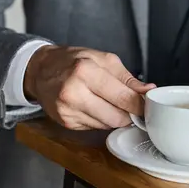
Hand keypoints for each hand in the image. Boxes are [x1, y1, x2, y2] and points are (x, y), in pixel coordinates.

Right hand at [23, 45, 154, 129]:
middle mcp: (74, 93)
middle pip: (116, 117)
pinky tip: (94, 106)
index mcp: (85, 72)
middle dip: (128, 113)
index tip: (147, 105)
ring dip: (114, 117)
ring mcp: (68, 110)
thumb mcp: (103, 59)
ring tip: (109, 102)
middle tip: (131, 105)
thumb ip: (128, 78)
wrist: (40, 70)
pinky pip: (94, 127)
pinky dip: (100, 119)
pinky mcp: (65, 122)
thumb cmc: (72, 61)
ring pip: (107, 125)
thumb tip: (148, 91)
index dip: (139, 105)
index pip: (123, 98)